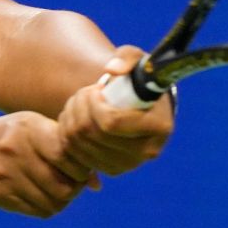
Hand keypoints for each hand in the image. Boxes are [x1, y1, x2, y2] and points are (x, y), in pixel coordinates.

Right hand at [0, 112, 95, 218]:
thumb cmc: (10, 136)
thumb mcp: (32, 127)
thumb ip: (63, 146)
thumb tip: (96, 183)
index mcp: (28, 129)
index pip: (66, 154)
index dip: (81, 165)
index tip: (82, 165)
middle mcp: (17, 152)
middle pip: (63, 185)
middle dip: (75, 186)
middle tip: (74, 181)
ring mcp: (7, 176)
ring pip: (53, 202)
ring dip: (64, 199)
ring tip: (60, 188)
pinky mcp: (1, 196)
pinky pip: (38, 210)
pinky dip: (48, 206)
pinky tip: (45, 195)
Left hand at [58, 45, 174, 178]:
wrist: (138, 103)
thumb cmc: (138, 79)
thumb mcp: (138, 60)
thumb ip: (127, 57)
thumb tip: (112, 69)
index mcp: (159, 125)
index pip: (111, 122)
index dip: (94, 104)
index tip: (95, 89)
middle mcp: (147, 151)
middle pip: (92, 134)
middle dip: (80, 107)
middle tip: (84, 93)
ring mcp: (128, 164)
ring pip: (79, 144)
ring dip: (71, 118)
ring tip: (79, 103)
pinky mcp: (111, 170)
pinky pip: (75, 155)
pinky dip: (68, 135)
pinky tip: (75, 119)